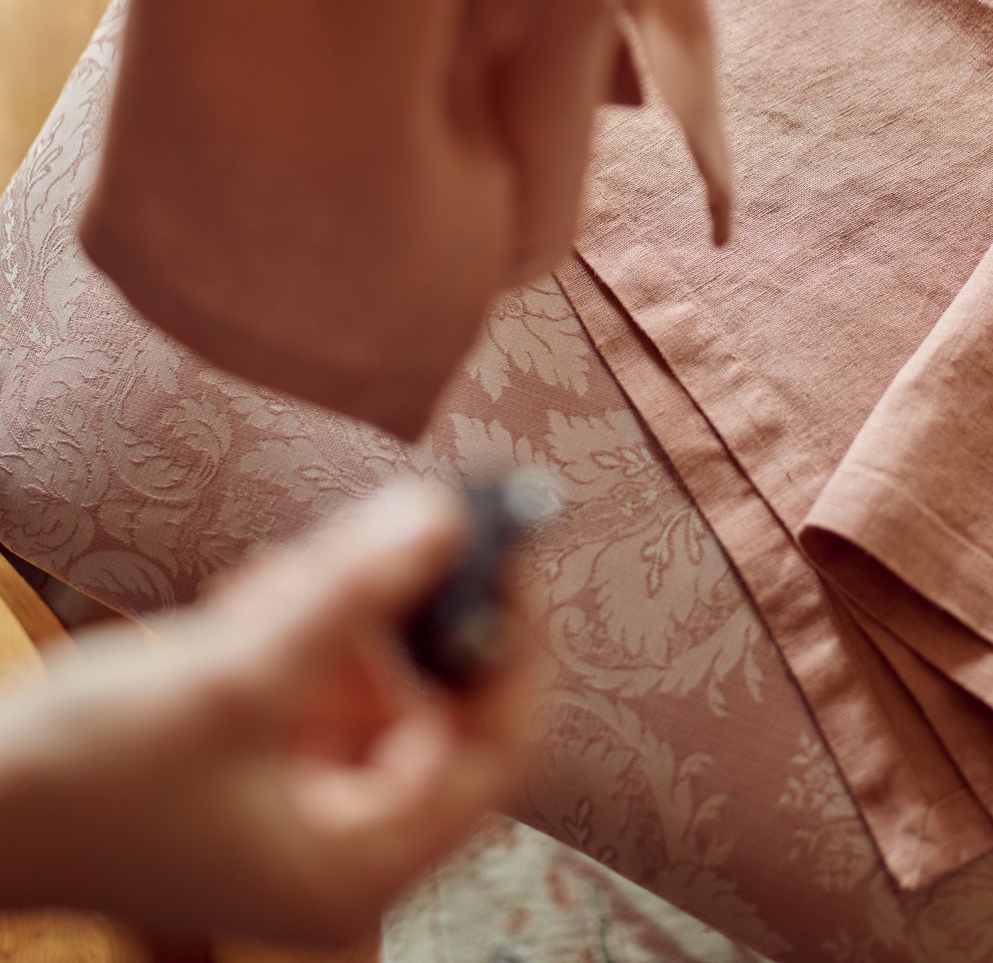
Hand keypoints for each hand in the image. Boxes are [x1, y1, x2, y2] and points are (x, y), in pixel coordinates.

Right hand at [0, 483, 535, 944]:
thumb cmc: (87, 777)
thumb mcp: (235, 673)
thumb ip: (351, 593)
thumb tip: (446, 519)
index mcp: (359, 864)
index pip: (498, 745)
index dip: (515, 638)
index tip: (508, 544)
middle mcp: (341, 849)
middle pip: (436, 709)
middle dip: (411, 616)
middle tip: (400, 528)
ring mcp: (295, 812)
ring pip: (370, 688)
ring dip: (345, 615)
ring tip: (286, 569)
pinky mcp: (252, 775)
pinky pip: (311, 689)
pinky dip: (298, 633)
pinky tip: (252, 592)